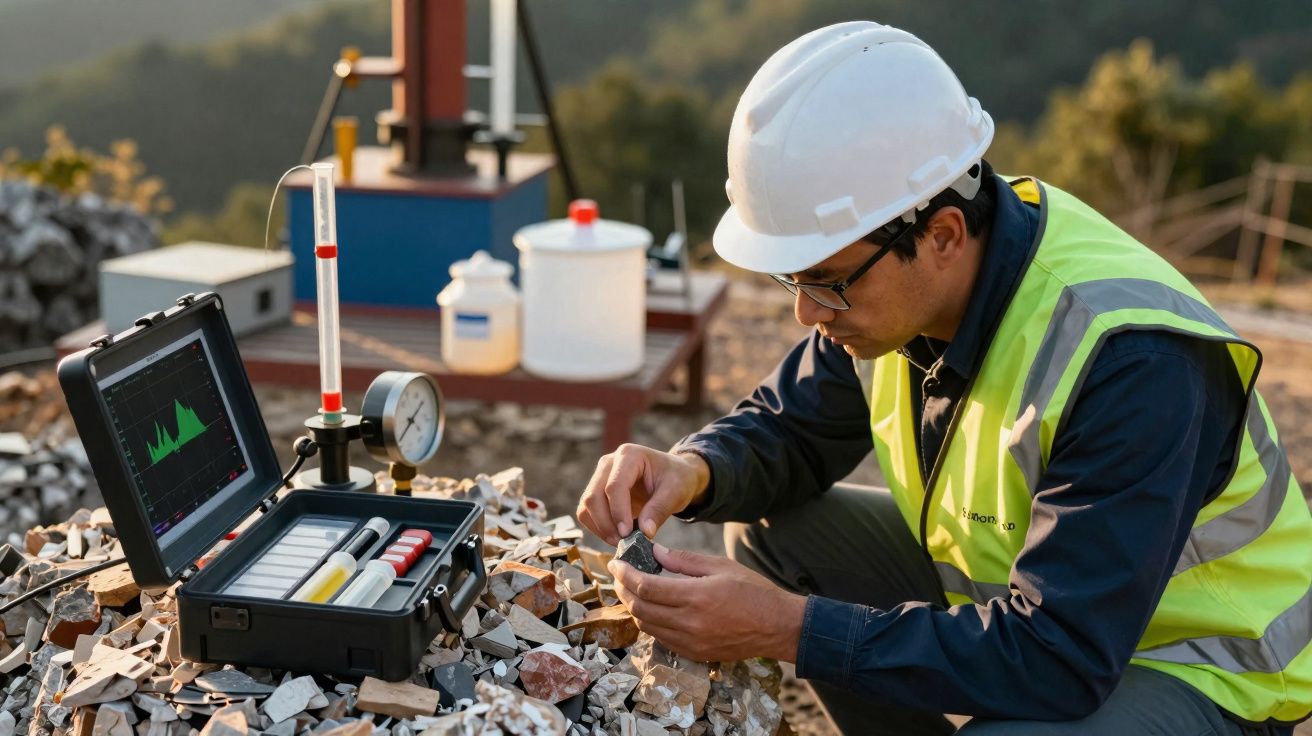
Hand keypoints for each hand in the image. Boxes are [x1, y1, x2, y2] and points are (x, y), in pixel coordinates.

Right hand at [576, 445, 709, 544]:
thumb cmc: (676, 478)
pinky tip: (616, 535)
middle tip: (623, 542)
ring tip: (621, 541)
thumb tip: (645, 533)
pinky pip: (587, 513)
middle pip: (593, 496)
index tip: (627, 534)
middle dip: (606, 523)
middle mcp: (609, 463)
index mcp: (629, 455)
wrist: (674, 475)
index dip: (618, 512)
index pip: (614, 486)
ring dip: (600, 528)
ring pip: (586, 506)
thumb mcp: (676, 491)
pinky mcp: (597, 491)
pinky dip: (598, 528)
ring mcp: (600, 476)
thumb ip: (659, 510)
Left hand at [608, 543, 806, 662]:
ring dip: (634, 608)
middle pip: (640, 609)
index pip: (646, 587)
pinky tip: (652, 608)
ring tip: (632, 590)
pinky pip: (661, 638)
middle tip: (619, 576)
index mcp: (696, 596)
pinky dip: (650, 622)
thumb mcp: (719, 566)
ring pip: (647, 626)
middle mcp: (690, 623)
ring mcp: (691, 642)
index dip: (625, 575)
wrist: (777, 626)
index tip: (616, 563)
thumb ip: (683, 560)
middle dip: (623, 591)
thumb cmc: (753, 591)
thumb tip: (654, 552)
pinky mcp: (695, 653)